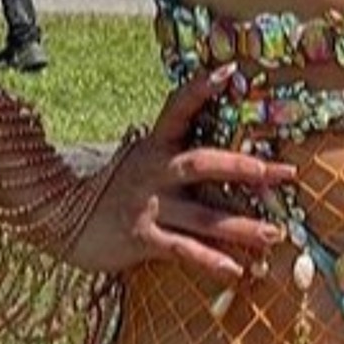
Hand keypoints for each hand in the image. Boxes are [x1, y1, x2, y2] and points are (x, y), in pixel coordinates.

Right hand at [67, 69, 296, 279]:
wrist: (58, 218)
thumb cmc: (114, 191)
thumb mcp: (141, 163)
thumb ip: (175, 156)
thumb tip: (223, 155)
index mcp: (154, 146)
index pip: (178, 109)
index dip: (201, 90)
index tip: (229, 72)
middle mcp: (152, 170)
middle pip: (202, 163)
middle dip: (245, 167)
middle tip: (284, 173)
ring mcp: (146, 204)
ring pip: (202, 215)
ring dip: (242, 226)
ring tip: (275, 234)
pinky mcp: (141, 237)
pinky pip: (183, 249)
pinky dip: (212, 260)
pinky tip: (237, 271)